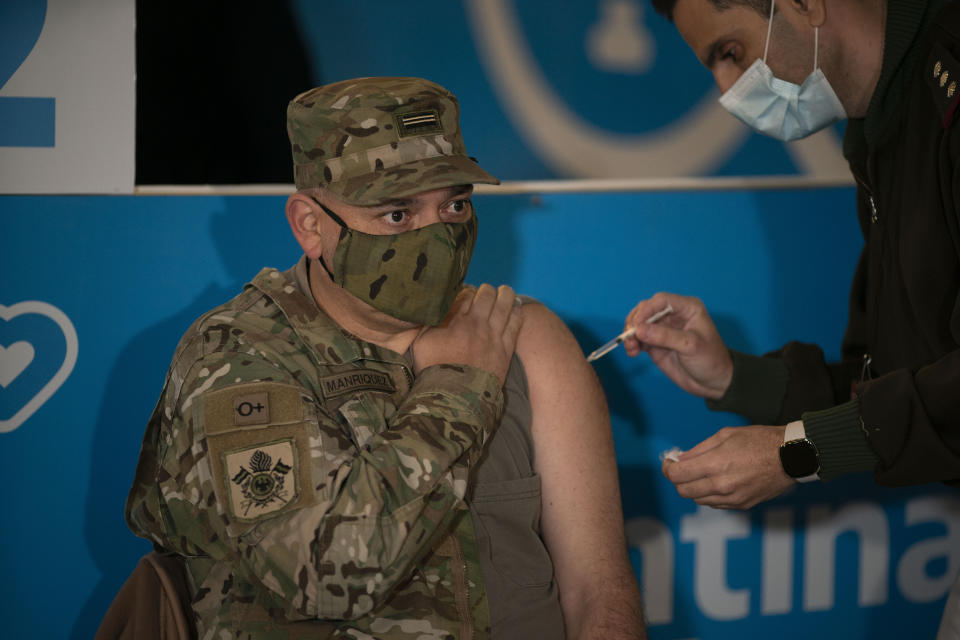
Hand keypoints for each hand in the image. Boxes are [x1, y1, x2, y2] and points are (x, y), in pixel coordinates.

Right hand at [411, 284, 523, 384]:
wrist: (454, 398)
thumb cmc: (434, 371)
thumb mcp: (423, 342)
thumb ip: (430, 322)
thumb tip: (436, 309)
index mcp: (454, 320)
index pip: (466, 294)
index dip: (468, 291)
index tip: (468, 295)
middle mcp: (476, 324)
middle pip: (486, 295)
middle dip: (486, 290)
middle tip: (486, 292)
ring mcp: (493, 336)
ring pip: (504, 305)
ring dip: (505, 295)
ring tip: (505, 292)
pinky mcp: (505, 350)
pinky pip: (515, 324)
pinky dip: (517, 313)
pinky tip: (517, 308)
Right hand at [622, 292, 732, 399]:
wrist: (712, 382)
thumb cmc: (710, 359)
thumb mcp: (691, 345)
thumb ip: (665, 336)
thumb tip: (639, 330)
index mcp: (687, 308)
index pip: (661, 300)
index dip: (646, 309)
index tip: (636, 324)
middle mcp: (673, 316)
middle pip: (646, 310)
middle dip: (635, 321)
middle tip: (630, 336)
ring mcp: (662, 330)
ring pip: (639, 324)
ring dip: (630, 334)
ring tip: (631, 347)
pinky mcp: (655, 344)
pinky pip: (638, 339)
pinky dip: (632, 343)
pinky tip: (632, 352)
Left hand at [662, 425, 793, 508]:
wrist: (791, 457)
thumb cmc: (759, 440)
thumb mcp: (725, 435)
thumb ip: (699, 449)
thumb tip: (680, 459)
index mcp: (715, 465)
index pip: (676, 475)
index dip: (668, 468)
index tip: (669, 462)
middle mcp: (721, 486)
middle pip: (683, 491)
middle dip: (678, 479)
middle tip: (682, 468)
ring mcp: (732, 498)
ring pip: (698, 500)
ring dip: (693, 488)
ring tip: (701, 473)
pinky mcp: (742, 505)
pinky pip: (715, 504)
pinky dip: (709, 495)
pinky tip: (716, 481)